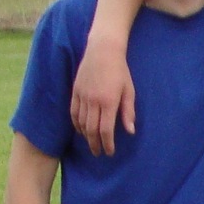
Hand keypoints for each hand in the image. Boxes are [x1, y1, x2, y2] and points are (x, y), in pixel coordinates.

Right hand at [68, 39, 135, 153]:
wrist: (103, 50)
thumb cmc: (120, 71)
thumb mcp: (129, 90)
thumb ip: (128, 112)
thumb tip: (130, 131)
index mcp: (108, 101)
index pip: (106, 130)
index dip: (107, 144)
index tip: (109, 152)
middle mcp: (93, 101)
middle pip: (91, 130)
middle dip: (95, 144)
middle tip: (99, 153)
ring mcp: (82, 96)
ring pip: (80, 123)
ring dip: (85, 136)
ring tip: (91, 143)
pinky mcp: (75, 91)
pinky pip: (73, 112)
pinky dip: (76, 124)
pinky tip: (81, 130)